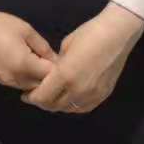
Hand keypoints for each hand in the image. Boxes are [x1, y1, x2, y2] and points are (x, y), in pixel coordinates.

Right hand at [0, 0, 59, 91]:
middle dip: (50, 77)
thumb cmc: (2, 24)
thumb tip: (57, 61)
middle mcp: (16, 79)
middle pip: (41, 86)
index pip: (49, 76)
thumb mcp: (27, 31)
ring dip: (38, 80)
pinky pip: (20, 84)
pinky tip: (29, 66)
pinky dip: (28, 79)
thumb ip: (43, 48)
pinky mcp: (0, 81)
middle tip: (54, 62)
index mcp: (24, 65)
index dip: (58, 69)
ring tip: (42, 63)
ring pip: (30, 88)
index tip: (64, 60)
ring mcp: (7, 82)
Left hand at [20, 3, 143, 114]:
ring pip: (68, 109)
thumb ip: (57, 63)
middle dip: (42, 102)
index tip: (26, 94)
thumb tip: (53, 72)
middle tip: (36, 96)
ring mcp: (91, 95)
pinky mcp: (102, 96)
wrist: (117, 34)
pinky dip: (73, 106)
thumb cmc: (90, 33)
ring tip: (52, 97)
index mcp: (65, 75)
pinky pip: (83, 108)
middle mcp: (77, 90)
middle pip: (54, 105)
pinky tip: (69, 98)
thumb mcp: (66, 45)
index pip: (42, 96)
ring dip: (57, 105)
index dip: (32, 97)